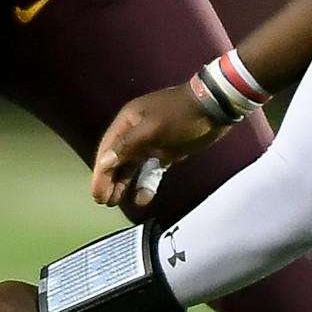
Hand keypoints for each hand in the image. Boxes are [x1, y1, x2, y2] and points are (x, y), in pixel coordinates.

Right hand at [91, 82, 223, 208]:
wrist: (215, 109)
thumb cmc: (180, 116)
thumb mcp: (152, 129)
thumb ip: (127, 146)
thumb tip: (104, 162)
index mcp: (128, 121)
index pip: (108, 149)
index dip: (101, 172)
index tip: (97, 193)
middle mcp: (135, 132)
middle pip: (117, 160)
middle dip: (110, 180)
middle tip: (104, 202)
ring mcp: (151, 143)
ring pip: (132, 167)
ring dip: (124, 184)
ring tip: (116, 203)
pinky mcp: (166, 153)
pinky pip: (150, 171)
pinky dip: (145, 183)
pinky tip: (142, 198)